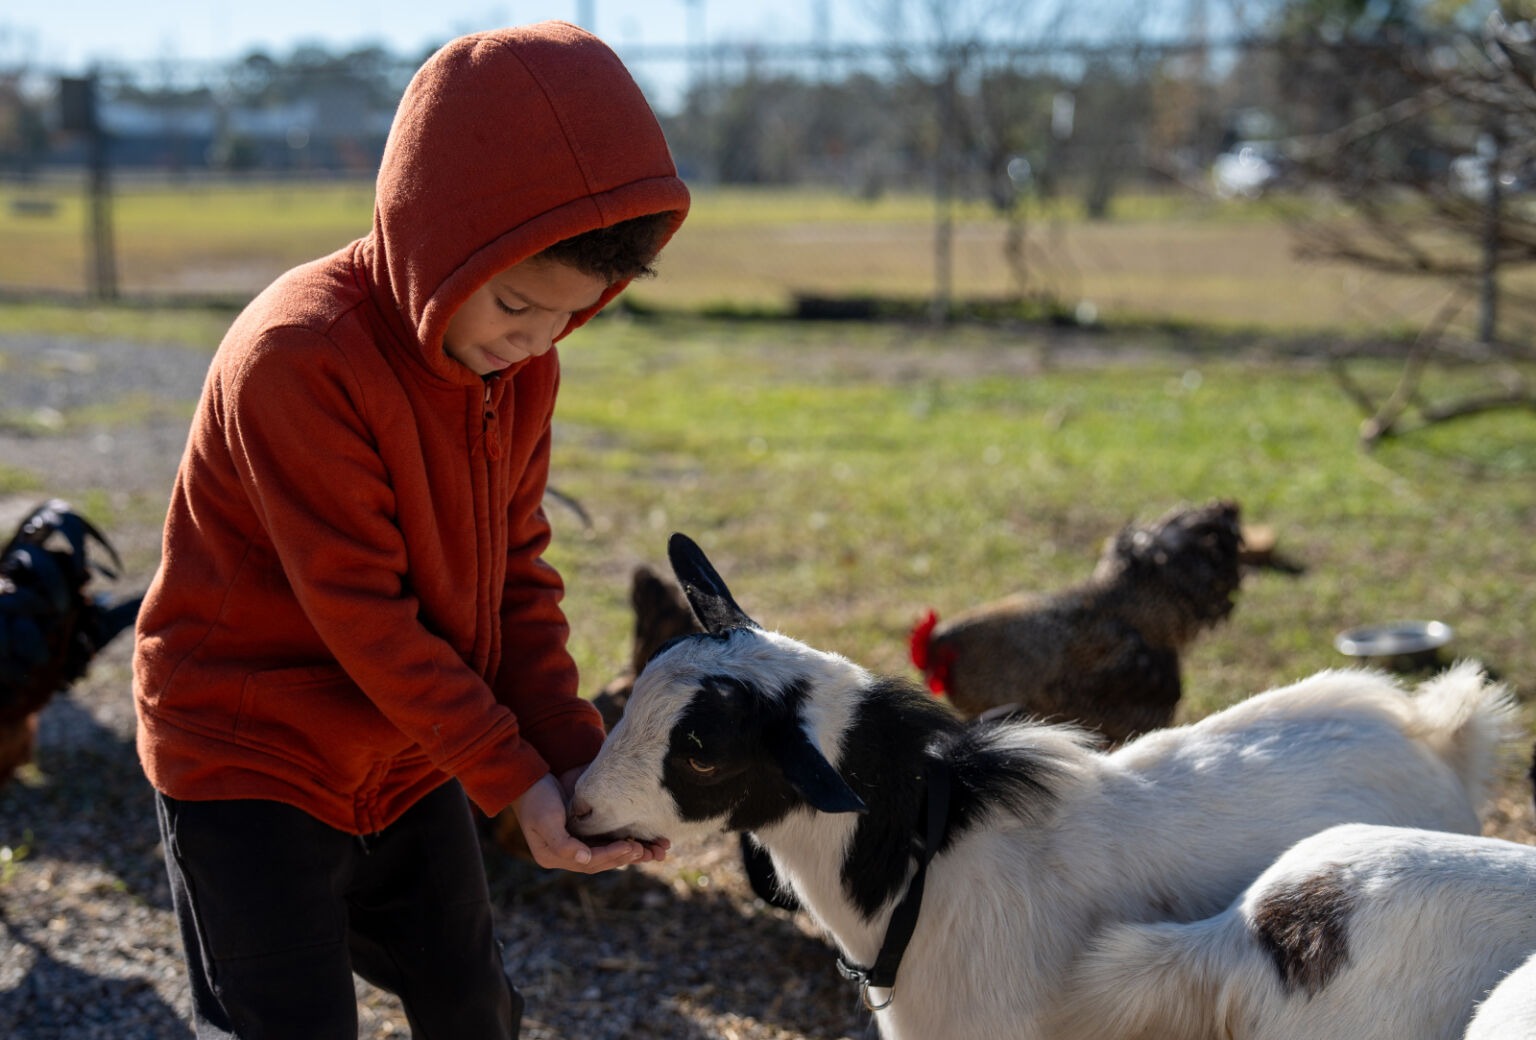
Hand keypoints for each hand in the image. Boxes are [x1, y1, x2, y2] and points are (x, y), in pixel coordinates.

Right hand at [512, 774, 668, 872]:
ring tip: (658, 850)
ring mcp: (577, 842)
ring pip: (610, 852)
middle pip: (603, 861)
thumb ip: (563, 843)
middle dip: (629, 856)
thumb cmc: (536, 798)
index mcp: (554, 857)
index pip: (590, 862)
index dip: (612, 855)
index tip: (632, 846)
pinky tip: (646, 839)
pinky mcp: (585, 830)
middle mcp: (568, 854)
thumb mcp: (546, 820)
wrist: (530, 779)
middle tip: (654, 851)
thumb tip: (585, 859)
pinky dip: (626, 839)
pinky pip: (609, 839)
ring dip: (634, 851)